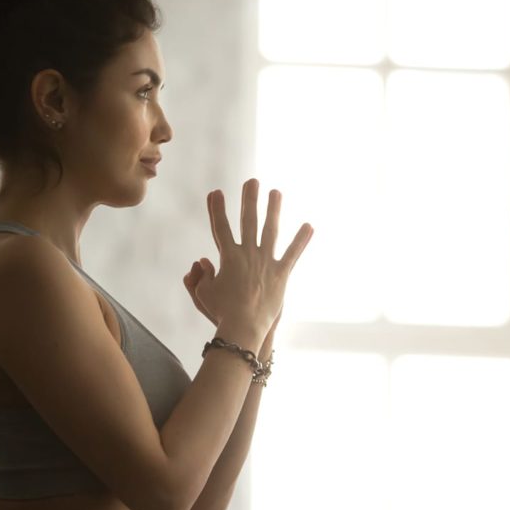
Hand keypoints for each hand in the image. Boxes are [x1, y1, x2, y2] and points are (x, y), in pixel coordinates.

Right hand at [185, 179, 311, 337]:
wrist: (243, 327)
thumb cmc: (221, 312)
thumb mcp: (203, 293)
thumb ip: (200, 275)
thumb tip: (201, 261)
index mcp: (228, 257)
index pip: (220, 227)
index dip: (216, 209)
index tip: (215, 193)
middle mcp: (248, 254)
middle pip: (248, 221)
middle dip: (250, 199)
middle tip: (252, 181)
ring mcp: (266, 262)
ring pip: (270, 230)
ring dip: (273, 210)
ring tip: (276, 193)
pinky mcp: (281, 274)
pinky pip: (292, 254)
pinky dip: (301, 240)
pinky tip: (309, 226)